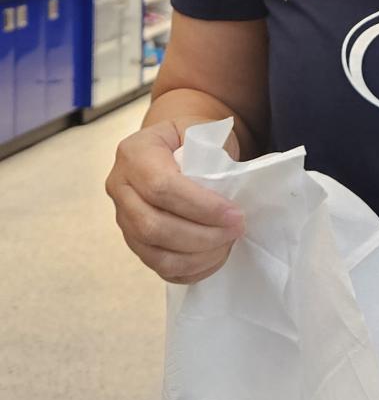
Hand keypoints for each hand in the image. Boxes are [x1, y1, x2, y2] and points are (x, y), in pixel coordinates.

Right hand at [105, 118, 245, 284]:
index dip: (201, 206)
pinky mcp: (135, 242)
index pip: (161, 187)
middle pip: (153, 226)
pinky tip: (215, 256)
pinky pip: (160, 267)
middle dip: (202, 235)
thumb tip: (226, 186)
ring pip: (155, 254)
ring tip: (228, 243)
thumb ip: (211, 153)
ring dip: (198, 255)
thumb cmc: (192, 139)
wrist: (174, 147)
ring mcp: (123, 219)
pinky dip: (191, 269)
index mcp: (134, 153)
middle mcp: (120, 187)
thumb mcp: (202, 130)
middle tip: (236, 229)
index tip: (234, 213)